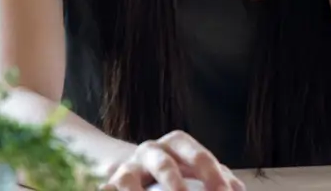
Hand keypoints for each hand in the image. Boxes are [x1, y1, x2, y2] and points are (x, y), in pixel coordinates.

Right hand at [100, 131, 243, 190]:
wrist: (133, 167)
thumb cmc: (176, 170)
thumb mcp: (196, 168)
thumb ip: (219, 178)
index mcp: (179, 144)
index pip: (200, 157)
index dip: (213, 177)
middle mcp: (152, 150)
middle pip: (165, 165)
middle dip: (175, 185)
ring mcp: (128, 167)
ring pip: (130, 181)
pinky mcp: (111, 184)